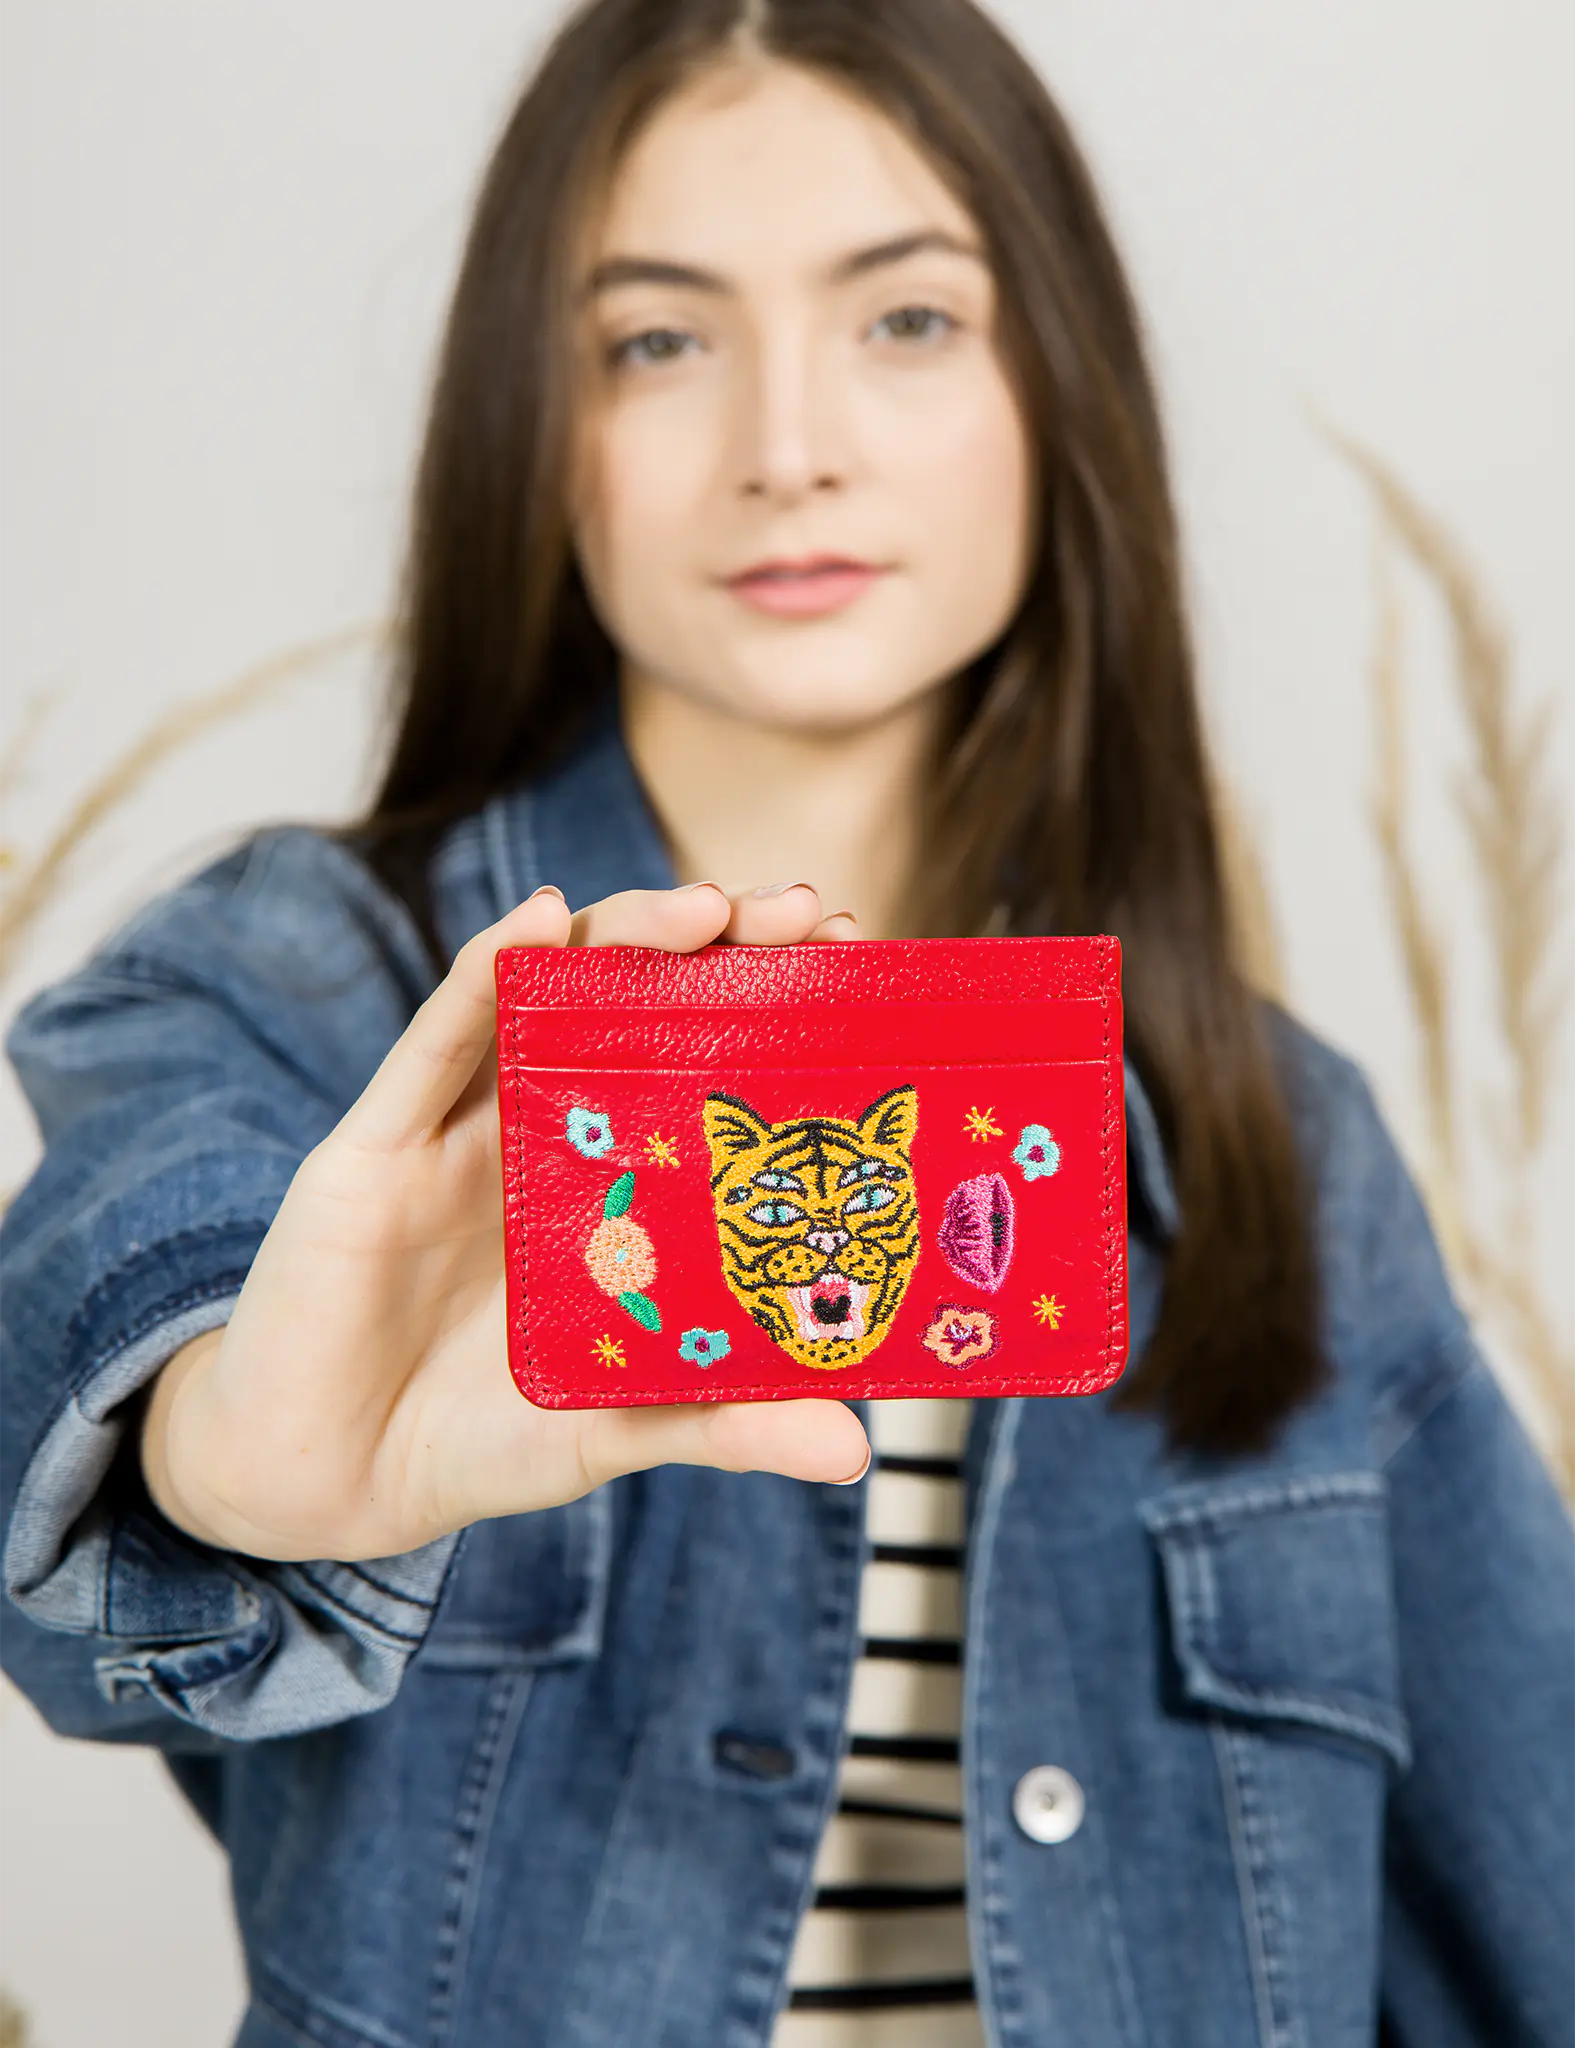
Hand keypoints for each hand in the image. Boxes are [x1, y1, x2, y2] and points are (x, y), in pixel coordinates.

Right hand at [139, 882, 870, 1561]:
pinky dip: (485, 970)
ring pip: (542, 989)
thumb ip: (729, 1421)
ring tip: (706, 906)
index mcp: (610, 1180)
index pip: (700, 1057)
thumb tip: (857, 1451)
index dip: (773, 1002)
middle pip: (635, 999)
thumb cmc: (480, 1440)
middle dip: (720, 942)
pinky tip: (541, 921)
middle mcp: (542, 1130)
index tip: (855, 963)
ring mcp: (459, 1128)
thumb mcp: (623, 1424)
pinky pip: (435, 1039)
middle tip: (803, 912)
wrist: (333, 1486)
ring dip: (623, 933)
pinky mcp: (378, 1145)